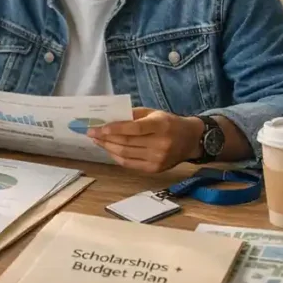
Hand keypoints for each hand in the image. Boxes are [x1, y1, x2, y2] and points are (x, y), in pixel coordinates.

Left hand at [86, 107, 203, 172]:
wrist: (190, 140)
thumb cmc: (168, 123)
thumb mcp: (153, 113)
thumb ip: (132, 115)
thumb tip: (109, 119)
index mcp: (161, 126)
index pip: (134, 129)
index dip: (115, 129)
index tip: (99, 128)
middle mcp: (160, 144)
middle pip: (127, 142)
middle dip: (105, 138)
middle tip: (91, 133)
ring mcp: (158, 159)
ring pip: (125, 154)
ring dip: (108, 147)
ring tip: (97, 141)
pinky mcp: (155, 169)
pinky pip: (129, 164)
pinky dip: (116, 157)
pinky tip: (109, 150)